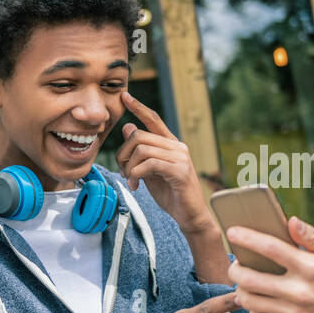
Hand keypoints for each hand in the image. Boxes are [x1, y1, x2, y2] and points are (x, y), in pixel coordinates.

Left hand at [116, 92, 215, 235]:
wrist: (190, 216)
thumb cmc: (171, 194)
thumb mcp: (151, 171)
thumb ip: (141, 152)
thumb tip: (128, 128)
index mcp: (171, 144)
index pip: (153, 120)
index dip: (138, 107)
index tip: (124, 96)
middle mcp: (177, 146)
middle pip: (139, 136)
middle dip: (123, 154)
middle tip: (122, 172)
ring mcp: (180, 158)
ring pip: (142, 150)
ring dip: (128, 167)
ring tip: (130, 181)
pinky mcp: (179, 171)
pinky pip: (149, 164)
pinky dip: (136, 175)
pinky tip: (136, 186)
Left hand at [227, 217, 313, 312]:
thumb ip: (312, 238)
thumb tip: (291, 221)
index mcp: (310, 268)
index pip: (270, 248)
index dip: (247, 238)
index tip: (233, 232)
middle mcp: (300, 291)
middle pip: (251, 279)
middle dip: (236, 269)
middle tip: (236, 264)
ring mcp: (295, 312)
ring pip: (251, 302)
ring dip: (241, 290)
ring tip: (244, 283)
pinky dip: (253, 310)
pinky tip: (258, 302)